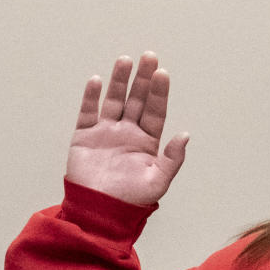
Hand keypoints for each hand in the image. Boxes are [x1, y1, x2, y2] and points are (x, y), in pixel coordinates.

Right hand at [66, 52, 188, 204]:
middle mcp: (128, 133)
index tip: (163, 73)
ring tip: (125, 60)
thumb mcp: (158, 181)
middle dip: (143, 79)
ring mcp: (106, 133)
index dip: (159, 93)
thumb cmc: (131, 201)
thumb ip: (172, 158)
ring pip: (114, 101)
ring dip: (119, 81)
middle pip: (137, 100)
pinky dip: (92, 97)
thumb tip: (185, 135)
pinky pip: (88, 112)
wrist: (100, 212)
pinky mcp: (85, 137)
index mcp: (147, 142)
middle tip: (149, 56)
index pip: (155, 111)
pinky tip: (97, 81)